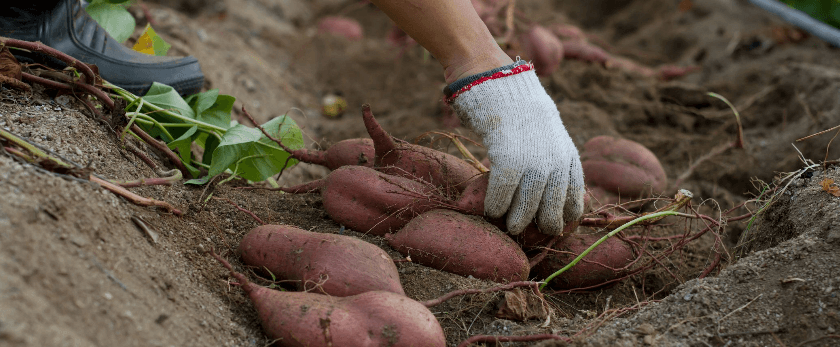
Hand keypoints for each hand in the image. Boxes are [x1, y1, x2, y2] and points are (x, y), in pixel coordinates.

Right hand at [446, 62, 583, 234]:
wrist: (501, 82)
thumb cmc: (519, 108)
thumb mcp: (548, 131)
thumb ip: (553, 155)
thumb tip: (548, 184)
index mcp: (568, 155)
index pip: (575, 196)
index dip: (567, 215)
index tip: (558, 225)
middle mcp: (556, 162)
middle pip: (553, 208)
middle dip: (544, 225)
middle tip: (533, 233)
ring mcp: (534, 164)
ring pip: (528, 208)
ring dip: (518, 222)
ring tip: (511, 228)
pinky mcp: (509, 162)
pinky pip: (503, 196)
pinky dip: (495, 206)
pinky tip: (491, 210)